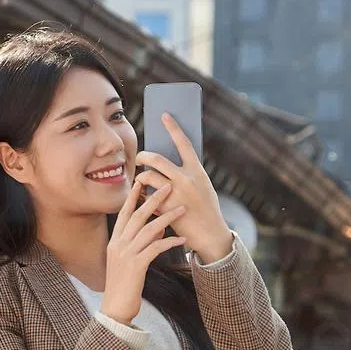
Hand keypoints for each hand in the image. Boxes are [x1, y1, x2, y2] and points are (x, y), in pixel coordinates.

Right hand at [99, 180, 187, 325]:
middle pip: (137, 216)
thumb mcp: (127, 261)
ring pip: (149, 229)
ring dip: (167, 217)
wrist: (114, 308)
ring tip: (182, 208)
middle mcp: (118, 244)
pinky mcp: (136, 266)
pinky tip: (182, 239)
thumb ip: (139, 244)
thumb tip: (157, 231)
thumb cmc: (123, 286)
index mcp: (115, 242)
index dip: (133, 197)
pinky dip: (170, 242)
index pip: (124, 214)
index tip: (141, 182)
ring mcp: (126, 254)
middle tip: (167, 186)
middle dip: (153, 199)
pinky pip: (155, 248)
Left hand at [135, 113, 232, 263]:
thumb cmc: (205, 208)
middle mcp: (187, 179)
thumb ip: (187, 173)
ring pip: (147, 176)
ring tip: (142, 180)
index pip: (184, 143)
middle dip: (143, 156)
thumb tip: (168, 158)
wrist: (211, 235)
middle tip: (140, 158)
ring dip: (141, 177)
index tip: (164, 114)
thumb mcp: (202, 186)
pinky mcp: (165, 208)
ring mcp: (175, 193)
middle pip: (156, 158)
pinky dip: (144, 195)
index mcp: (198, 171)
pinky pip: (146, 195)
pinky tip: (146, 199)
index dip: (173, 128)